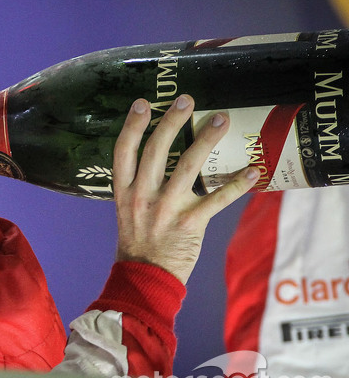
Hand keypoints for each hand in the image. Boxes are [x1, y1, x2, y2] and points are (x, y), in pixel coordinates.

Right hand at [112, 95, 258, 283]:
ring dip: (206, 140)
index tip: (143, 103)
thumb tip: (158, 157)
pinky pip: (217, 200)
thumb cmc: (137, 242)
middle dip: (171, 121)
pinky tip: (253, 172)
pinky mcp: (190, 224)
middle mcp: (142, 196)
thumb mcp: (127, 210)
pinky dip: (236, 186)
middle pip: (156, 150)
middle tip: (187, 99)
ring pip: (188, 167)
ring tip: (221, 119)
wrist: (145, 278)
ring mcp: (166, 209)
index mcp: (124, 191)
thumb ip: (138, 185)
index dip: (132, 125)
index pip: (123, 151)